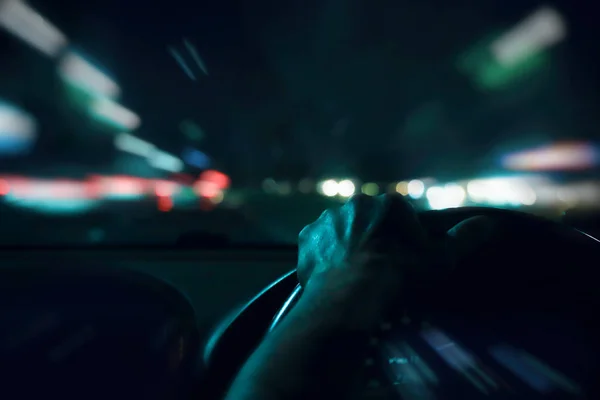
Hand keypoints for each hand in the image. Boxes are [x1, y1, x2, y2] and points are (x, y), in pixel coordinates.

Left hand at [296, 194, 495, 330]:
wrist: (347, 296)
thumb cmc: (393, 273)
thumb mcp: (434, 259)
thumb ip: (461, 240)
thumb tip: (489, 223)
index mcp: (379, 203)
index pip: (399, 213)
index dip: (409, 234)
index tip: (412, 257)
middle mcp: (348, 205)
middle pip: (368, 219)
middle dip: (378, 236)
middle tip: (384, 264)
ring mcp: (324, 222)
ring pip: (343, 230)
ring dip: (351, 244)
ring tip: (359, 272)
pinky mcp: (305, 241)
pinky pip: (320, 244)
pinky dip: (329, 255)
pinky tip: (337, 273)